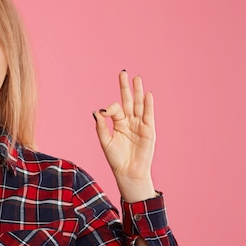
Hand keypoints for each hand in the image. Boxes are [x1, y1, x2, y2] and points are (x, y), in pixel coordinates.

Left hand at [93, 70, 155, 201]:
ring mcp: (140, 125)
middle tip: (123, 73)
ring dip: (138, 92)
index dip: (110, 108)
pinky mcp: (149, 131)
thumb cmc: (116, 159)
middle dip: (126, 87)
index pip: (115, 109)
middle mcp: (129, 122)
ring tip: (137, 78)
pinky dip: (148, 105)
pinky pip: (148, 115)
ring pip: (139, 105)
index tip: (104, 112)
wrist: (128, 172)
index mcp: (118, 124)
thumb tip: (97, 111)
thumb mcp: (105, 141)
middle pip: (128, 101)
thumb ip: (101, 126)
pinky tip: (147, 94)